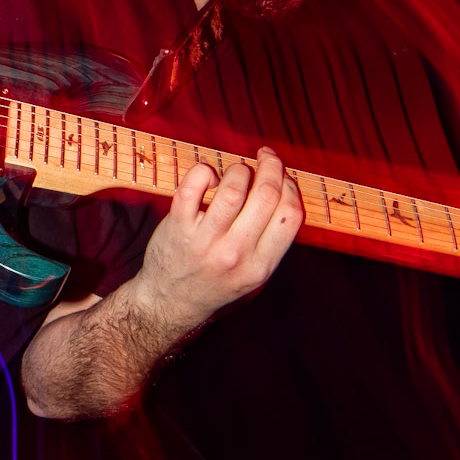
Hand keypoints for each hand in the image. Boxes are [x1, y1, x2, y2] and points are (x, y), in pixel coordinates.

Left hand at [126, 148, 302, 332]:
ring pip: (234, 187)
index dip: (290, 186)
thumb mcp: (253, 274)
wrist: (169, 302)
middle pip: (267, 195)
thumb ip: (272, 240)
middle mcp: (235, 254)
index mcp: (260, 266)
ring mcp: (205, 241)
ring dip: (239, 169)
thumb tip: (285, 188)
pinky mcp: (179, 227)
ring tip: (236, 172)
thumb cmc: (215, 281)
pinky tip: (207, 178)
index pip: (289, 215)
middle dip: (271, 166)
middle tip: (266, 157)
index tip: (283, 176)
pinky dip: (204, 171)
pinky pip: (193, 185)